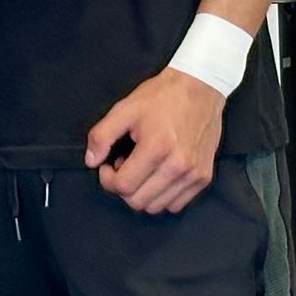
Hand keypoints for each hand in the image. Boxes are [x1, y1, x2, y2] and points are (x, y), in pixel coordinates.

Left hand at [85, 68, 225, 213]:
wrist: (200, 88)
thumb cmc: (160, 97)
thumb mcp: (124, 109)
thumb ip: (102, 136)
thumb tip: (91, 161)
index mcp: (156, 148)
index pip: (124, 187)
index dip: (108, 179)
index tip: (108, 164)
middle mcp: (178, 166)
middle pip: (138, 202)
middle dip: (123, 187)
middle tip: (124, 164)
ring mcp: (194, 175)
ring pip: (157, 207)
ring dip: (142, 193)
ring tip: (142, 168)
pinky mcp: (204, 178)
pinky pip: (177, 204)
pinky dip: (162, 196)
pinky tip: (157, 174)